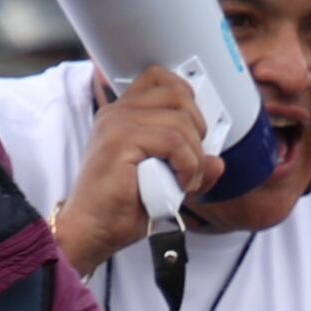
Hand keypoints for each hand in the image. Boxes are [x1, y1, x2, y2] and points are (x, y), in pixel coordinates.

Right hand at [54, 67, 216, 272]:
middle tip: (193, 162)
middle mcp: (117, 112)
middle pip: (177, 94)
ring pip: (180, 121)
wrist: (91, 232)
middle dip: (197, 129)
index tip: (194, 133)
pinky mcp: (120, 141)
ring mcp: (116, 124)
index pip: (160, 77)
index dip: (186, 98)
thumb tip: (218, 162)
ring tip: (186, 181)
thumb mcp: (166, 182)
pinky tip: (180, 183)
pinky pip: (173, 141)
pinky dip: (187, 164)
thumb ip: (191, 166)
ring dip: (194, 156)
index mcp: (123, 114)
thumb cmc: (119, 208)